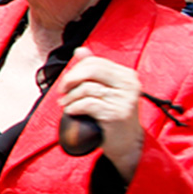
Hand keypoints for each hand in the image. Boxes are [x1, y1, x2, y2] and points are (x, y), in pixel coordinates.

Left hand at [58, 46, 144, 176]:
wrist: (128, 143)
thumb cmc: (113, 114)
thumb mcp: (105, 90)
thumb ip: (94, 70)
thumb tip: (80, 50)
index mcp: (127, 75)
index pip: (95, 62)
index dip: (76, 70)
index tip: (67, 82)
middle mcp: (129, 85)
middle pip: (91, 70)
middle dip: (71, 79)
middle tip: (63, 91)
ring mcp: (125, 99)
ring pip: (87, 88)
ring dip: (70, 98)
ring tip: (67, 105)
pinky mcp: (117, 113)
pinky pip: (87, 104)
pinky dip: (74, 107)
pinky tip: (72, 111)